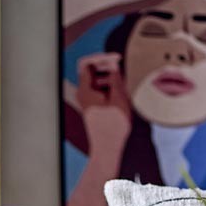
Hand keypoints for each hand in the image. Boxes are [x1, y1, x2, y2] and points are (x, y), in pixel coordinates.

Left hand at [76, 53, 130, 169]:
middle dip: (108, 68)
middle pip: (92, 69)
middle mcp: (82, 94)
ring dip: (111, 78)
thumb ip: (116, 77)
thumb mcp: (118, 97)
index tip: (117, 59)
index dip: (102, 57)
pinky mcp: (93, 105)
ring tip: (123, 86)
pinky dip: (111, 87)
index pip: (87, 62)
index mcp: (84, 90)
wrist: (108, 148)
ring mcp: (87, 99)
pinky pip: (101, 89)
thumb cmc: (112, 128)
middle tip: (121, 72)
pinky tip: (121, 94)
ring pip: (98, 79)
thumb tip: (114, 63)